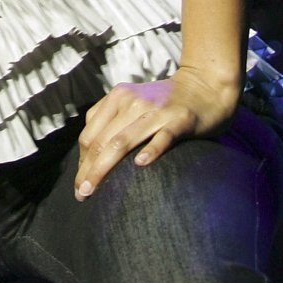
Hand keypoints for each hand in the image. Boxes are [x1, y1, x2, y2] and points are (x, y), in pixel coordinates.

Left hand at [74, 66, 240, 201]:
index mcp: (116, 98)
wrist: (203, 87)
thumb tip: (89, 156)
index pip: (90, 134)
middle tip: (82, 195)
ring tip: (94, 190)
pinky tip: (140, 164)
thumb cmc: (162, 103)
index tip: (79, 185)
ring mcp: (155, 111)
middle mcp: (131, 102)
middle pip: (101, 141)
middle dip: (88, 170)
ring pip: (121, 141)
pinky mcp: (178, 120)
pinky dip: (150, 151)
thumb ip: (110, 121)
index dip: (81, 162)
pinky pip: (162, 137)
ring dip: (103, 168)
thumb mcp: (131, 103)